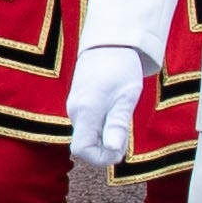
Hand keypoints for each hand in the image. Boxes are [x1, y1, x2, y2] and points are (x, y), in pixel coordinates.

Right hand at [68, 43, 149, 175]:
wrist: (109, 44)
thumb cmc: (120, 68)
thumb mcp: (126, 98)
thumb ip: (117, 126)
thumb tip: (114, 151)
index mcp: (85, 111)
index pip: (81, 149)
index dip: (100, 158)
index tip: (120, 152)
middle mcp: (74, 111)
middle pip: (84, 144)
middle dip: (106, 149)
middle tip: (126, 135)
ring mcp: (75, 106)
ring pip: (87, 135)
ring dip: (105, 137)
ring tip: (122, 119)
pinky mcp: (79, 102)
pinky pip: (88, 124)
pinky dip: (102, 127)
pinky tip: (114, 112)